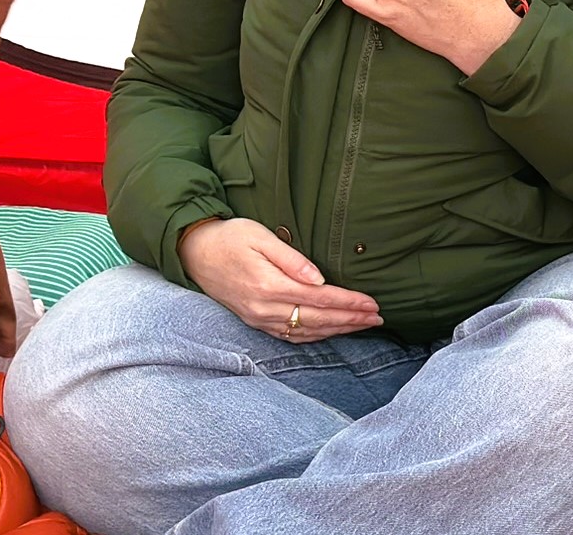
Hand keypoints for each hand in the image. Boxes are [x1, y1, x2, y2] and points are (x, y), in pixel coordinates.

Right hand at [179, 218, 382, 341]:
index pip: (320, 298)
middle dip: (350, 320)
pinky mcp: (254, 321)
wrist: (194, 252)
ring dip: (337, 330)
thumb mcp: (260, 237)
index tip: (372, 303)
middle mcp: (264, 308)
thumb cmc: (230, 237)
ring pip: (306, 331)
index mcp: (269, 285)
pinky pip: (290, 335)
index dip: (348, 303)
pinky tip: (330, 331)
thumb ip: (291, 259)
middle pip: (317, 319)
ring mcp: (258, 318)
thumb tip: (319, 279)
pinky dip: (315, 336)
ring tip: (362, 326)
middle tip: (378, 318)